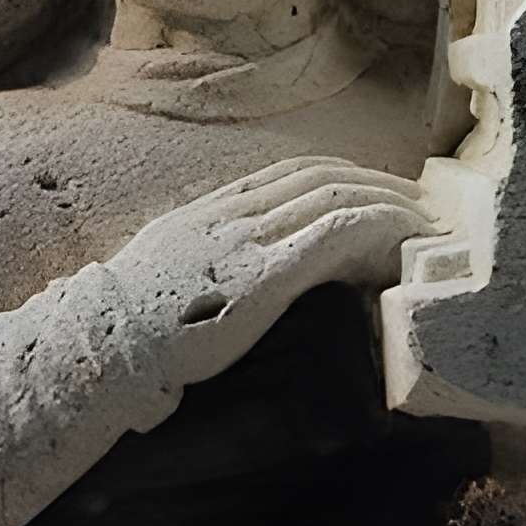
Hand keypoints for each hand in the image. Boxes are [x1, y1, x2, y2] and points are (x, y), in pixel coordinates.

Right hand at [107, 156, 435, 388]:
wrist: (98, 350)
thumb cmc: (119, 332)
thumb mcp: (156, 280)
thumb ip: (191, 265)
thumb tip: (211, 276)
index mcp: (204, 213)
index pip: (285, 175)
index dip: (336, 175)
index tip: (373, 188)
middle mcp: (230, 215)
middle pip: (319, 177)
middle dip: (376, 182)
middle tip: (420, 200)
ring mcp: (247, 240)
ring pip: (335, 195)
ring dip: (389, 202)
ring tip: (427, 221)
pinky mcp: (266, 275)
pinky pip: (337, 232)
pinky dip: (380, 228)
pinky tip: (407, 242)